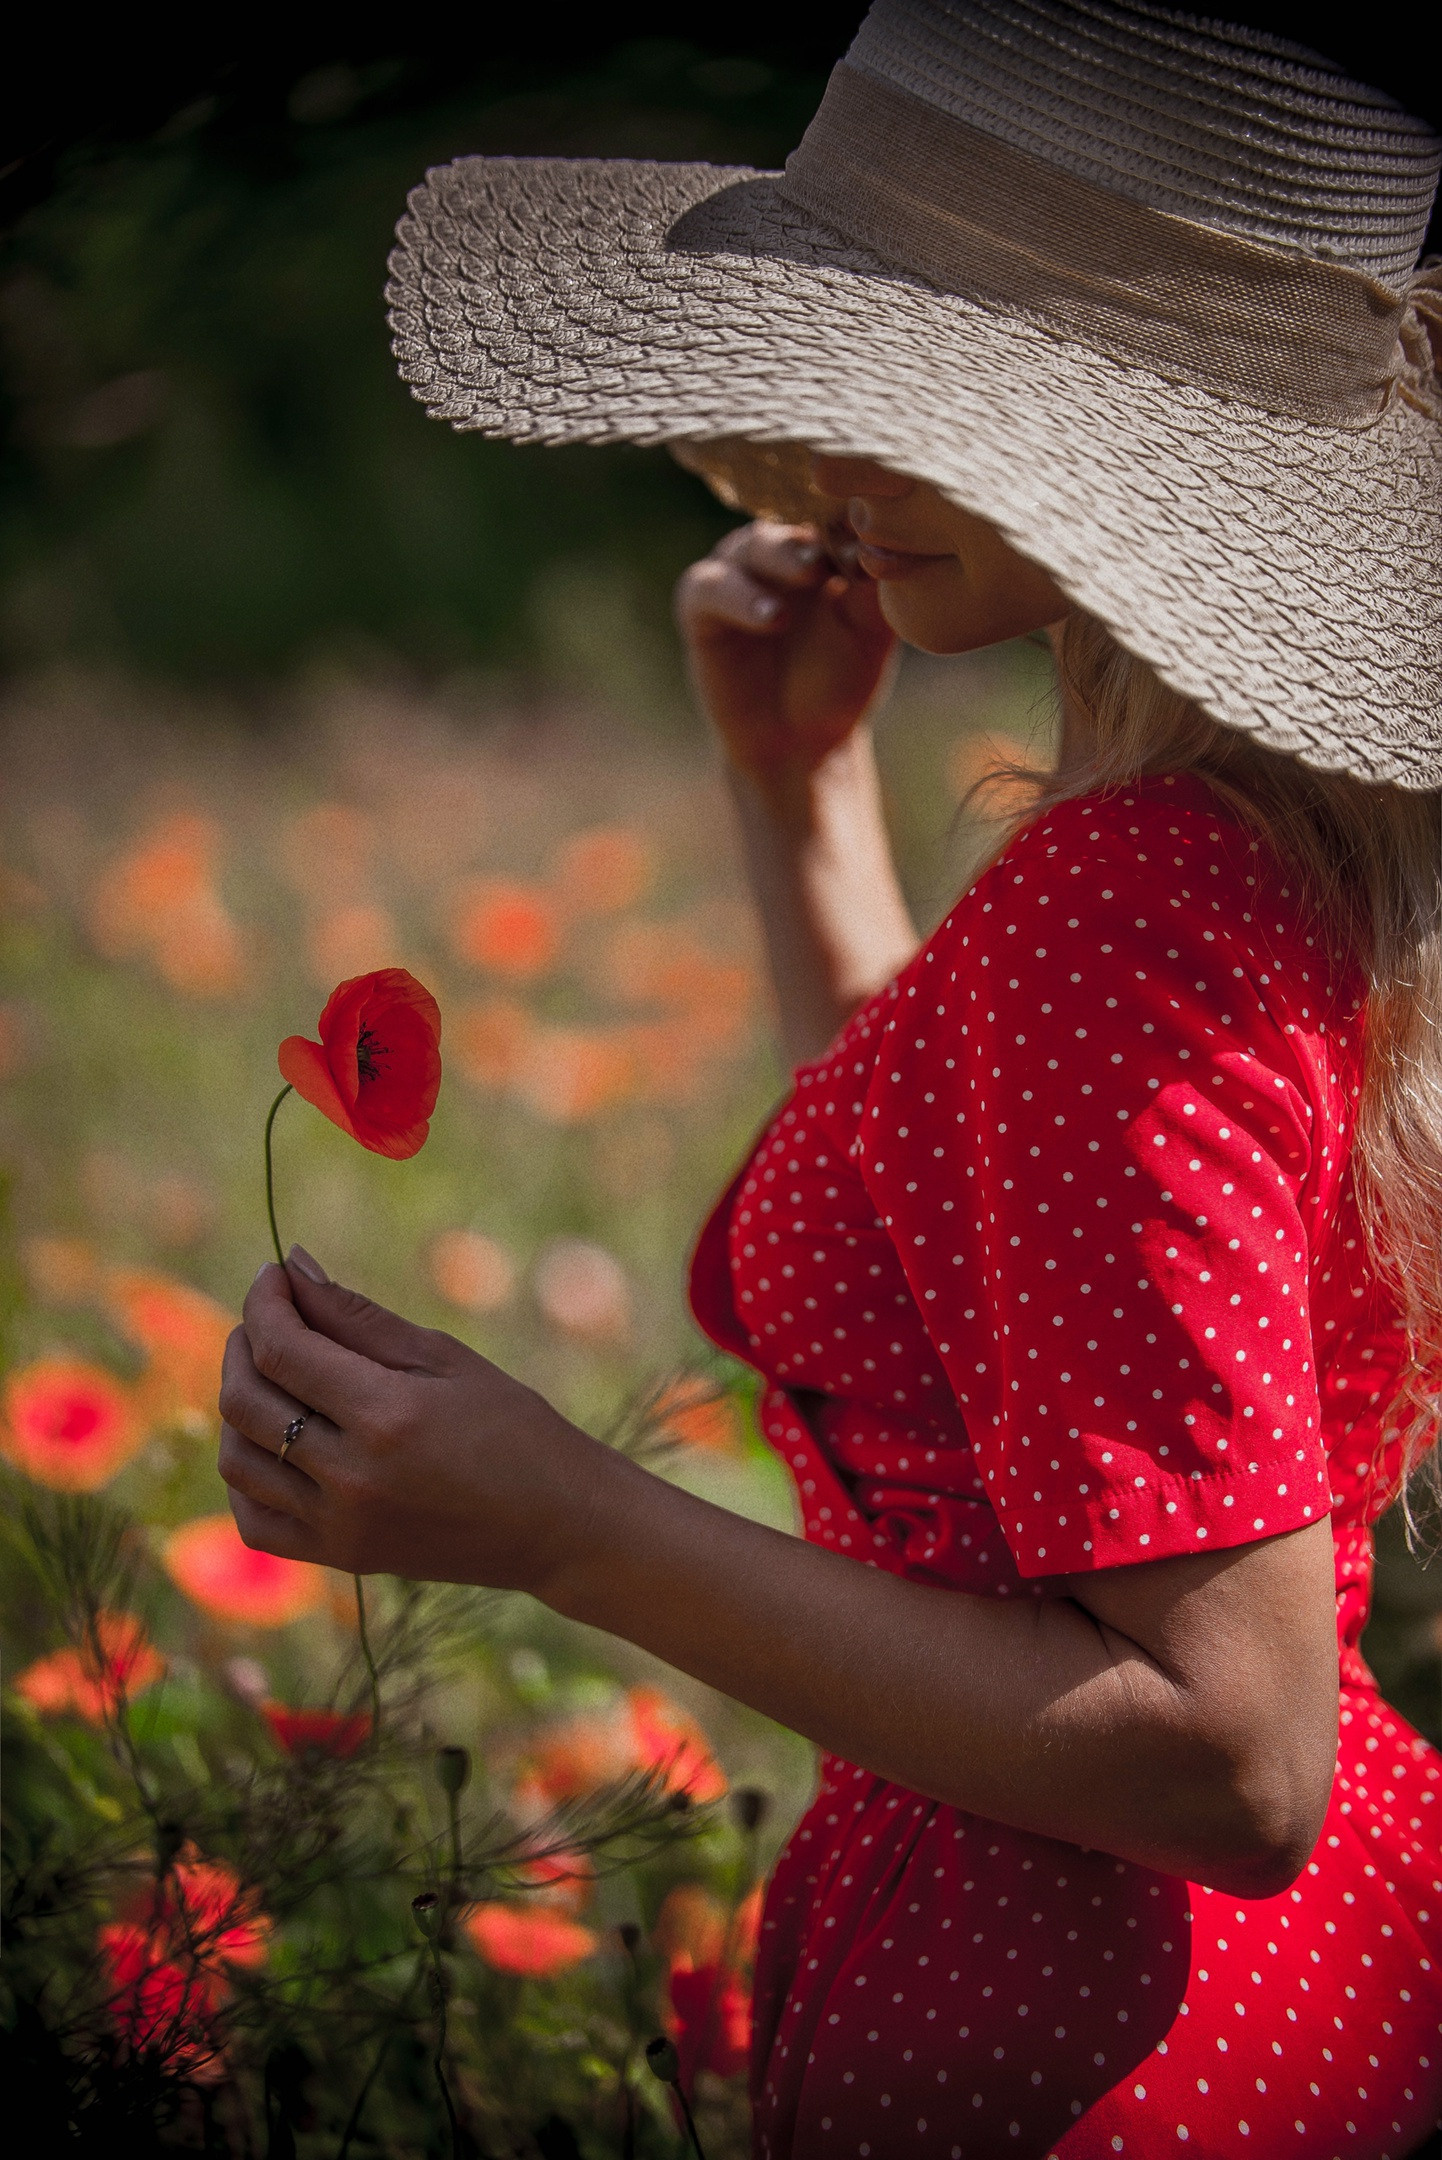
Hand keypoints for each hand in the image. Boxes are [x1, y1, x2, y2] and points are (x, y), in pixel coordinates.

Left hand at [217, 1257, 605, 1589]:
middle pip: (244, 1401)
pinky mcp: (341, 1559)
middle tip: (272, 1317)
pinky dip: (249, 1477)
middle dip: (244, 1343)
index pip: (282, 1350)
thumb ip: (359, 1317)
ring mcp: (341, 1526)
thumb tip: (293, 1266)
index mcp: (387, 1416)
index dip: (265, 1303)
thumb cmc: (513, 1427)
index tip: (275, 1275)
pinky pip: (254, 1520)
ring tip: (276, 1375)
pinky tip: (278, 1443)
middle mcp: (353, 1476)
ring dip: (240, 1405)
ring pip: (237, 1460)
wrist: (557, 1525)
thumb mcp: (445, 1358)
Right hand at [675, 521, 896, 786]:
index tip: (886, 524)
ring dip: (783, 557)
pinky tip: (772, 617)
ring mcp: (736, 570)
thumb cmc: (841, 679)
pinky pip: (712, 587)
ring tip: (812, 574)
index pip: (837, 508)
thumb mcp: (870, 633)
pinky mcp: (700, 603)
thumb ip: (877, 587)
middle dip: (820, 527)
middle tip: (844, 540)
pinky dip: (741, 598)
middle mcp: (777, 546)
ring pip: (754, 545)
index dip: (858, 513)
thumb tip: (889, 543)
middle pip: (794, 517)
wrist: (798, 741)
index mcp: (822, 540)